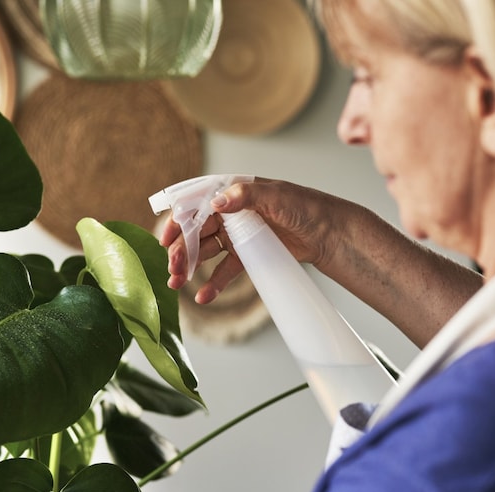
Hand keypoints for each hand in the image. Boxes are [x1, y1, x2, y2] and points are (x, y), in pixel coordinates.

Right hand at [159, 178, 350, 303]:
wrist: (328, 232)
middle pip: (196, 231)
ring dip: (189, 267)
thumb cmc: (305, 206)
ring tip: (176, 283)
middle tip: (172, 269)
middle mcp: (230, 213)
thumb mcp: (276, 196)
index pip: (196, 205)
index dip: (178, 221)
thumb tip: (217, 201)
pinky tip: (203, 297)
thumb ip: (245, 195)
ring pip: (205, 251)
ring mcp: (236, 234)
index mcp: (232, 192)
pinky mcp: (247, 254)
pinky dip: (213, 284)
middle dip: (181, 250)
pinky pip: (224, 270)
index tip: (165, 239)